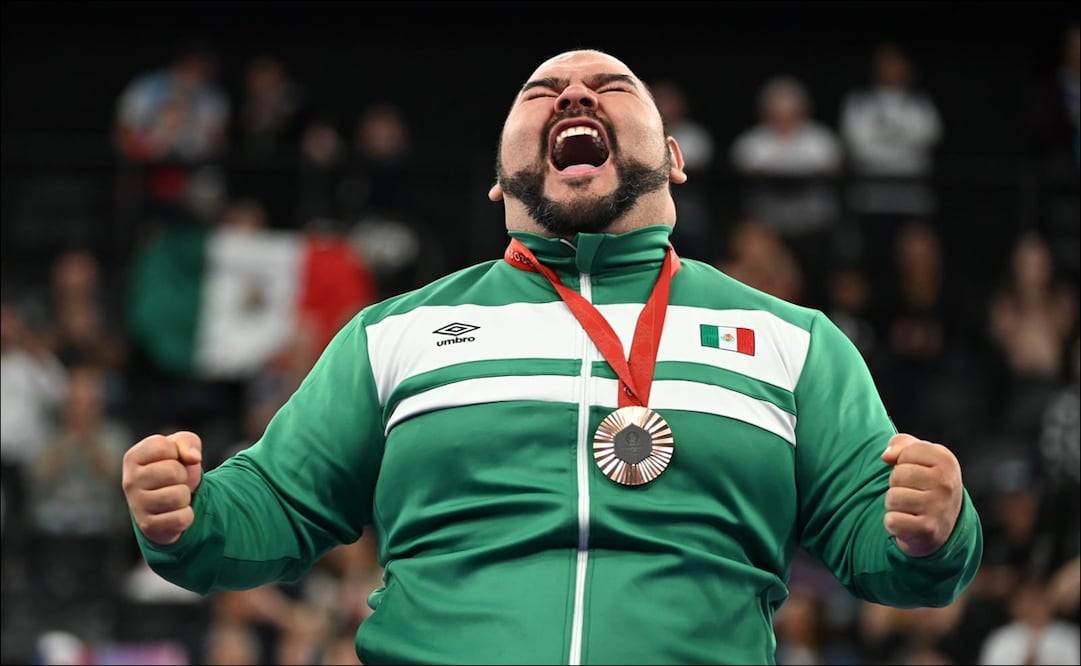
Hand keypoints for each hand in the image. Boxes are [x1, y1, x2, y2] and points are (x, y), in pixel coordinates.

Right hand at [122, 431, 202, 544]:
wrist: (169, 503)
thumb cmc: (173, 468)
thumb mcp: (180, 446)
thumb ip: (187, 442)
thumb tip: (193, 458)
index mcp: (133, 457)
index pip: (163, 447)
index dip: (177, 452)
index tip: (172, 460)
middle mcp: (130, 481)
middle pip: (173, 471)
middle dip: (184, 475)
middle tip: (175, 481)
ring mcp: (137, 505)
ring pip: (179, 495)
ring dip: (185, 495)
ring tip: (174, 496)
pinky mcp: (148, 526)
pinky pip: (182, 518)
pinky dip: (186, 515)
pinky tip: (174, 512)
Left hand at [880, 433, 963, 557]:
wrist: (944, 524)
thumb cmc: (926, 482)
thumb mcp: (920, 456)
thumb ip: (901, 444)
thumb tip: (886, 456)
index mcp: (946, 460)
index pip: (905, 453)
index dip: (902, 462)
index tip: (916, 471)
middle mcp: (946, 484)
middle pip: (897, 476)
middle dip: (897, 485)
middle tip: (912, 492)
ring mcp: (938, 507)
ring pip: (892, 498)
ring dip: (894, 504)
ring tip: (910, 507)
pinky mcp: (927, 529)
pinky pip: (892, 521)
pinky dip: (894, 523)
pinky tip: (908, 523)